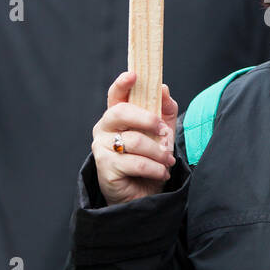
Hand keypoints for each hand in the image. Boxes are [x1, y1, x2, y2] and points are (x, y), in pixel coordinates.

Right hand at [92, 72, 178, 204]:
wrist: (143, 195)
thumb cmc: (150, 159)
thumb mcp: (163, 133)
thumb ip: (165, 111)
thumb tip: (163, 89)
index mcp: (117, 116)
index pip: (116, 95)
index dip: (123, 83)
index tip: (134, 75)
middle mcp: (104, 129)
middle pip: (121, 113)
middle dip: (148, 120)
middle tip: (165, 133)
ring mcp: (101, 148)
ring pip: (134, 141)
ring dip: (158, 152)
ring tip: (167, 161)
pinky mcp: (104, 168)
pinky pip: (136, 163)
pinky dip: (155, 169)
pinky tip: (161, 173)